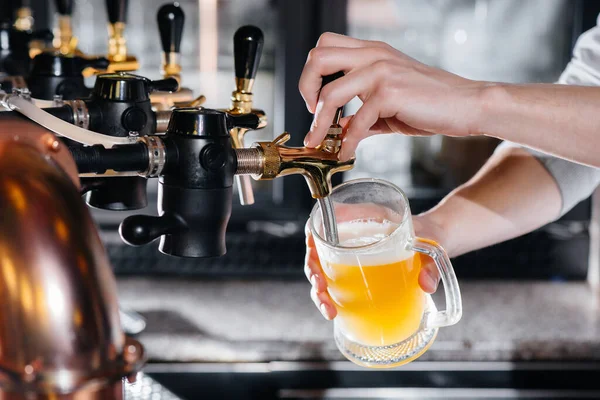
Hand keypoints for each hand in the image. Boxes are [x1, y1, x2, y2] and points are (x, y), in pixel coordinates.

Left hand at [299, 32, 485, 160]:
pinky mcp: (391, 93)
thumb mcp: (388, 104)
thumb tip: (337, 130)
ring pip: (330, 92)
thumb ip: (361, 114)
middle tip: (311, 114)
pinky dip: (347, 142)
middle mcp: (373, 55)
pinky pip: (357, 121)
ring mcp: (381, 71)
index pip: (325, 46)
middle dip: (305, 88)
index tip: (315, 102)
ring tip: (318, 142)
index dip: (312, 74)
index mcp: (371, 51)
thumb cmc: (430, 103)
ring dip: (318, 123)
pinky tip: (347, 152)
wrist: (468, 104)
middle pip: (318, 56)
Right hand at [305, 213, 445, 320]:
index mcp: (363, 218)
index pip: (325, 220)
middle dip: (313, 271)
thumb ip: (431, 264)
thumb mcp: (432, 243)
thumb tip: (426, 285)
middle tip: (321, 288)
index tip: (313, 251)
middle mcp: (351, 236)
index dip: (312, 234)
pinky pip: (336, 282)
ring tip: (328, 310)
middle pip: (318, 250)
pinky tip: (334, 312)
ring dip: (319, 290)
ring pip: (323, 271)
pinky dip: (330, 297)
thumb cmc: (430, 234)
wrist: (437, 240)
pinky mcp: (357, 272)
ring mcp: (352, 255)